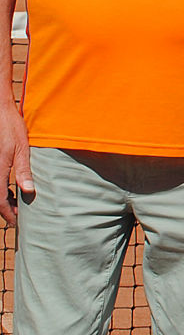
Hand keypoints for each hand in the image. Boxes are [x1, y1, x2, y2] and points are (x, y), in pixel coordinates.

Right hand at [0, 101, 32, 226]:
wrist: (0, 112)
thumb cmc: (11, 128)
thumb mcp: (22, 149)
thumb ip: (24, 171)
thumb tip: (29, 191)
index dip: (7, 213)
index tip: (17, 222)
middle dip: (5, 209)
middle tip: (19, 216)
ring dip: (3, 199)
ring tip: (18, 205)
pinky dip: (0, 189)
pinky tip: (11, 190)